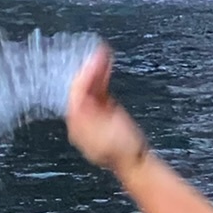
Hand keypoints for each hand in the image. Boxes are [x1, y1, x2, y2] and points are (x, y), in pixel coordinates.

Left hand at [66, 44, 148, 174]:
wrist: (136, 160)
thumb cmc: (124, 151)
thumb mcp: (107, 134)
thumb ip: (92, 116)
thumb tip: (80, 97)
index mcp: (78, 124)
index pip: (76, 94)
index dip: (83, 76)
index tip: (91, 61)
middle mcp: (81, 117)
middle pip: (81, 88)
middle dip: (89, 69)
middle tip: (98, 52)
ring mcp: (92, 113)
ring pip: (90, 86)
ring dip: (96, 70)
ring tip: (103, 54)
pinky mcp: (103, 110)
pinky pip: (98, 89)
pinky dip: (101, 76)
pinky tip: (105, 66)